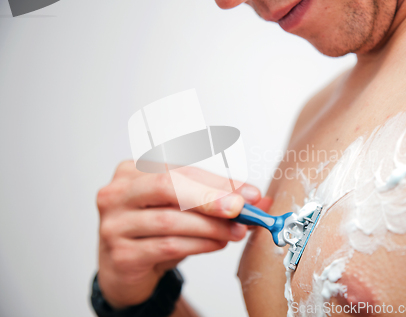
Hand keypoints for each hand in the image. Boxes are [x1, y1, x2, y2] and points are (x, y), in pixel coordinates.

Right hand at [96, 160, 271, 307]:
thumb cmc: (153, 232)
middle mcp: (117, 193)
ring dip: (210, 227)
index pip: (180, 170)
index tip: (249, 194)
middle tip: (240, 209)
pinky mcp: (120, 254)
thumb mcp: (183, 210)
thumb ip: (216, 200)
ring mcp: (114, 224)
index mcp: (132, 171)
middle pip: (167, 186)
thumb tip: (257, 199)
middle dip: (210, 197)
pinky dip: (199, 245)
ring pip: (170, 220)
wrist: (124, 270)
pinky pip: (167, 246)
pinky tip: (216, 245)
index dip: (217, 181)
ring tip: (234, 232)